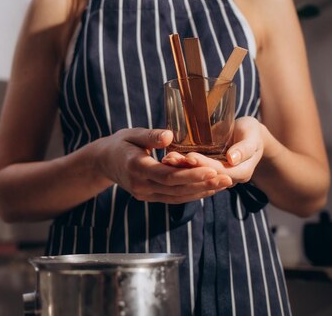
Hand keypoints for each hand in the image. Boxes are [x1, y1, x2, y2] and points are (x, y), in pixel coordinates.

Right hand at [90, 127, 232, 203]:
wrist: (104, 162)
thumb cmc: (120, 143)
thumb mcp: (131, 134)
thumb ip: (150, 135)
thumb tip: (169, 136)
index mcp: (136, 167)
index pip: (167, 175)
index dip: (191, 174)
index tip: (213, 169)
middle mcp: (141, 185)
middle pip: (176, 188)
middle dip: (203, 184)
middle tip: (228, 178)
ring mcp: (144, 194)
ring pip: (178, 196)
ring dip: (202, 191)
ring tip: (224, 184)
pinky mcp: (149, 197)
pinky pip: (174, 198)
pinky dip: (192, 194)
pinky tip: (209, 188)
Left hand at [163, 117, 264, 184]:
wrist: (248, 136)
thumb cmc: (251, 132)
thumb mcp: (252, 136)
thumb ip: (245, 148)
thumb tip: (233, 159)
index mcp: (241, 172)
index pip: (220, 171)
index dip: (204, 165)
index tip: (190, 156)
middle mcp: (228, 178)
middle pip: (205, 176)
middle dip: (187, 167)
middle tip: (170, 158)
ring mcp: (217, 176)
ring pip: (197, 175)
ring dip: (181, 168)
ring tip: (167, 159)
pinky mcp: (208, 171)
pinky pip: (194, 171)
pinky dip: (181, 166)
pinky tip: (168, 159)